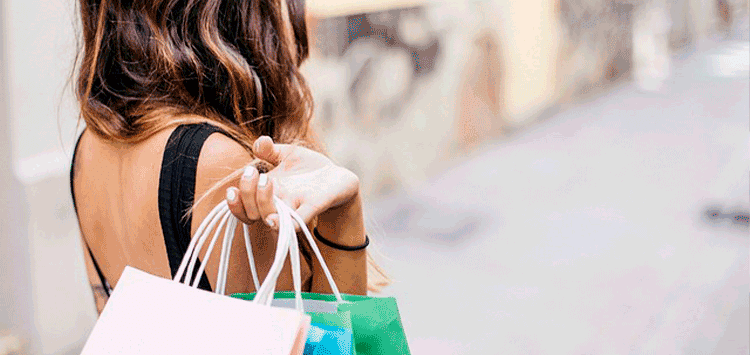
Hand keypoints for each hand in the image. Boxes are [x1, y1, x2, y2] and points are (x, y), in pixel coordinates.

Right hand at [225, 136, 360, 230]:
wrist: (339, 178)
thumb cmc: (309, 169)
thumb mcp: (288, 155)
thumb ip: (270, 150)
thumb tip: (259, 142)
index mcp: (267, 193)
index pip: (243, 206)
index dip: (233, 203)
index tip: (232, 189)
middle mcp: (278, 204)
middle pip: (251, 212)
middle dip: (247, 193)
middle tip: (254, 172)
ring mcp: (294, 207)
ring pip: (270, 217)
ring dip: (262, 202)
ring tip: (266, 180)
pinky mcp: (313, 208)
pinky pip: (297, 222)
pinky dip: (285, 223)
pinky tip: (274, 221)